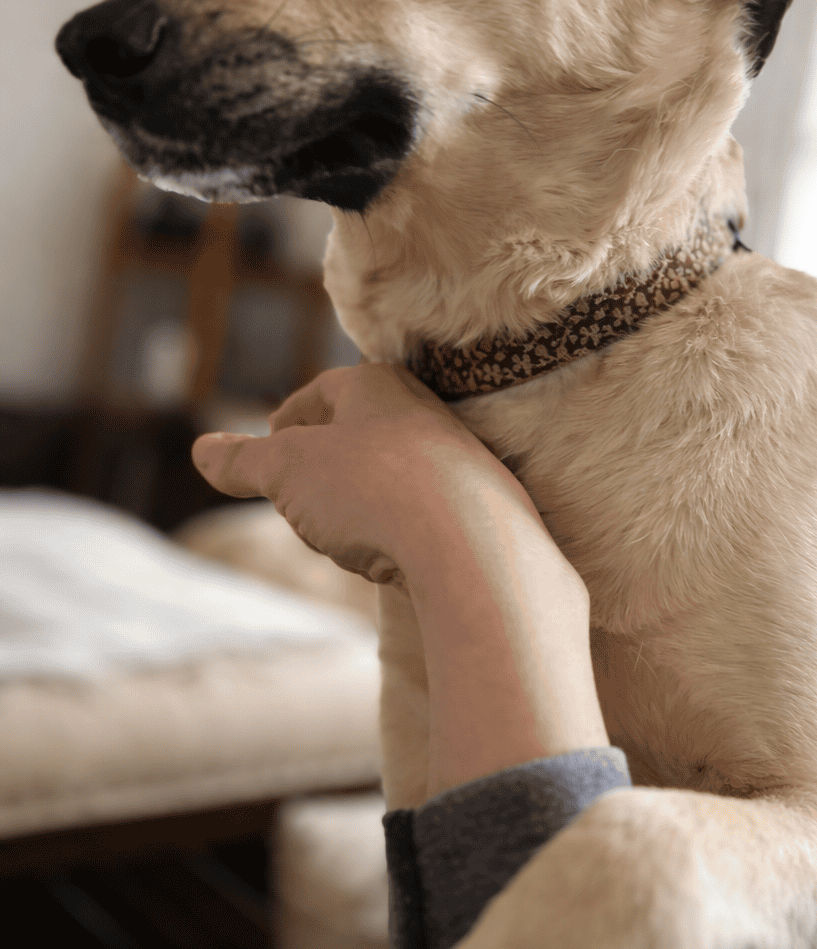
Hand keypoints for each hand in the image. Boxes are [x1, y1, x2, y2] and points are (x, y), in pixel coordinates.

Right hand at [193, 364, 607, 796]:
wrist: (471, 545)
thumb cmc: (373, 490)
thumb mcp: (287, 472)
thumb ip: (243, 462)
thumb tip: (203, 451)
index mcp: (378, 387)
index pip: (325, 392)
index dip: (293, 416)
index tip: (274, 437)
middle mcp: (426, 414)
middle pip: (363, 433)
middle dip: (327, 461)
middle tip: (297, 490)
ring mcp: (458, 462)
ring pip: (395, 476)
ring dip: (362, 500)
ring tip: (340, 534)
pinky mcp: (480, 511)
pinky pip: (424, 517)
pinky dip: (397, 532)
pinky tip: (386, 561)